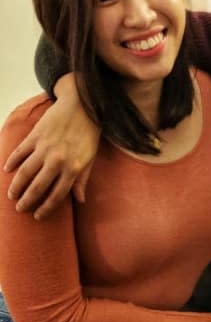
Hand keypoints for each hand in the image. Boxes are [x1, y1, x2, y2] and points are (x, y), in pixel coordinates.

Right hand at [4, 81, 99, 218]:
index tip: (38, 216)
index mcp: (73, 168)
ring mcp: (44, 148)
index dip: (46, 208)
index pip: (57, 195)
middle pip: (37, 187)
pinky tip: (6, 170)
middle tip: (20, 208)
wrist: (82, 105)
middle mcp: (57, 160)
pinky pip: (19, 153)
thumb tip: (80, 200)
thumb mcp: (90, 157)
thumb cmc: (89, 133)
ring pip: (24, 173)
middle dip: (27, 201)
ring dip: (16, 186)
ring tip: (11, 195)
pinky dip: (11, 162)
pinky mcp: (35, 136)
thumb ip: (83, 179)